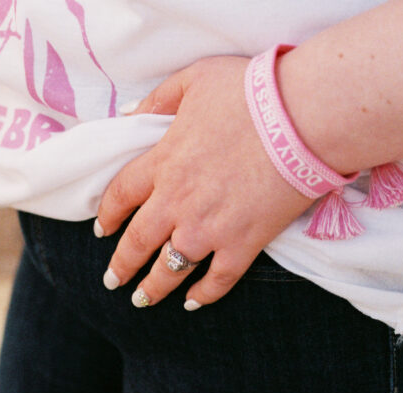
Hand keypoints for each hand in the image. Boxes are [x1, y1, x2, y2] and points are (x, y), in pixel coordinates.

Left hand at [96, 56, 313, 309]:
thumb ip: (158, 98)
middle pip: (138, 242)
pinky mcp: (242, 244)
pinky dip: (203, 295)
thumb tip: (128, 114)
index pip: (121, 195)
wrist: (301, 117)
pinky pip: (217, 281)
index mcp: (164, 162)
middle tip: (112, 281)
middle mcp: (178, 202)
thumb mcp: (194, 79)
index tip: (101, 231)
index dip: (108, 215)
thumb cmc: (250, 93)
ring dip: (153, 289)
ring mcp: (209, 228)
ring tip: (142, 300)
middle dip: (121, 265)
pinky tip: (192, 303)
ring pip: (170, 269)